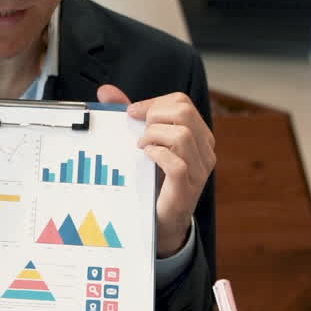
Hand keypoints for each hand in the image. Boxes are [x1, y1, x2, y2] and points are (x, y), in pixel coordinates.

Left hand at [96, 86, 214, 256]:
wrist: (163, 220)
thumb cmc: (156, 178)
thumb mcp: (147, 142)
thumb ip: (131, 117)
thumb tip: (105, 90)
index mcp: (199, 134)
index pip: (182, 103)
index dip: (154, 103)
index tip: (132, 113)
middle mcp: (205, 150)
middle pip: (185, 112)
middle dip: (154, 116)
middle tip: (139, 132)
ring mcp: (199, 170)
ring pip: (182, 135)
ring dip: (153, 135)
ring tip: (141, 146)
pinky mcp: (187, 188)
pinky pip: (176, 163)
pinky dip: (156, 154)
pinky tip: (146, 157)